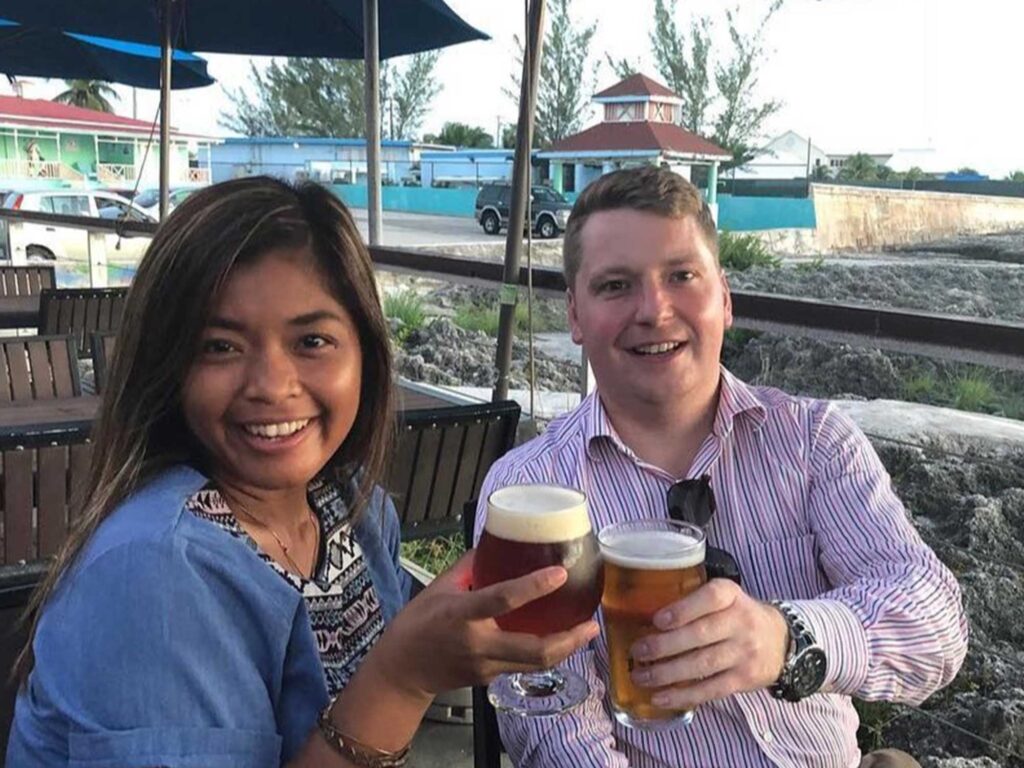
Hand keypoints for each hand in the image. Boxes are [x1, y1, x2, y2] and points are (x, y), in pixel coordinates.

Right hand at [371, 550, 599, 699]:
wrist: (401, 671)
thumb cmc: (417, 624)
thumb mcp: (440, 587)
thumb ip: (471, 566)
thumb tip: (498, 543)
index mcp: (462, 615)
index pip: (503, 599)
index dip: (534, 586)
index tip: (560, 574)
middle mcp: (478, 644)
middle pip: (534, 649)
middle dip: (569, 639)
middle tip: (591, 622)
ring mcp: (486, 666)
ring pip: (536, 664)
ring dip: (566, 649)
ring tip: (586, 631)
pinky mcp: (490, 680)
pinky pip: (524, 666)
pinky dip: (545, 653)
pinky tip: (558, 639)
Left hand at [629, 579, 788, 710]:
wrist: (780, 640)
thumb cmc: (736, 615)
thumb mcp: (722, 597)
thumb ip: (692, 600)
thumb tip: (641, 612)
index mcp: (731, 595)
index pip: (710, 598)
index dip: (683, 610)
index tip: (657, 620)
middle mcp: (741, 622)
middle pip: (700, 635)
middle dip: (664, 645)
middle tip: (638, 651)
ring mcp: (745, 652)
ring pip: (702, 664)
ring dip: (667, 674)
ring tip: (641, 676)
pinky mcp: (745, 679)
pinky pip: (711, 689)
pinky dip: (683, 695)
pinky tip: (661, 697)